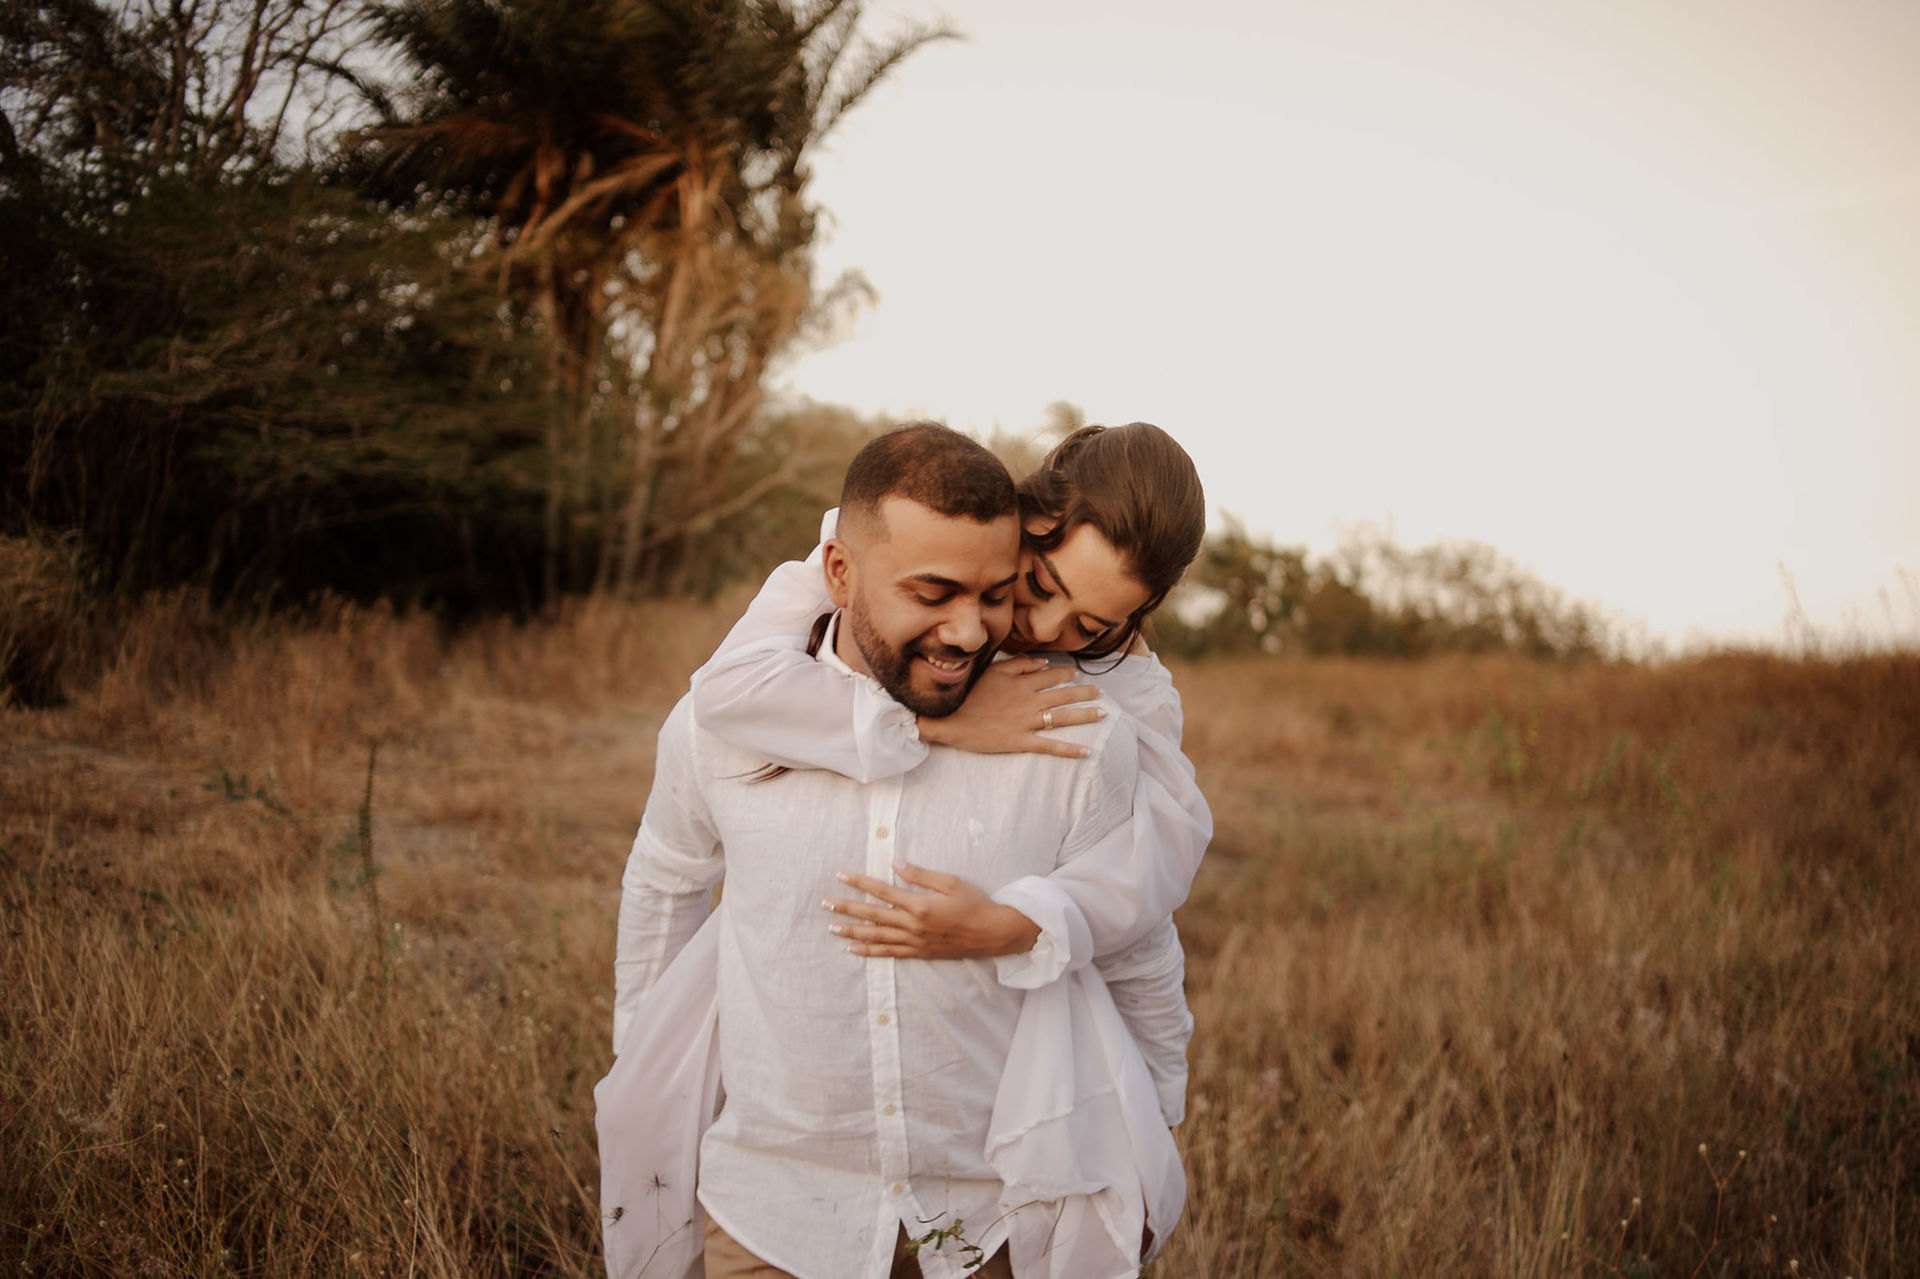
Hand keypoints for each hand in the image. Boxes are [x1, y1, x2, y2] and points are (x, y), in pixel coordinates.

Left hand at [824, 862, 1041, 958]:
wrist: (992, 933)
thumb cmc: (974, 904)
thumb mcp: (950, 882)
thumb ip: (921, 875)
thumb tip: (895, 864)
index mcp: (919, 905)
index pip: (882, 891)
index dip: (860, 883)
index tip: (841, 875)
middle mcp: (913, 926)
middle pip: (872, 916)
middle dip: (847, 909)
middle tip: (825, 904)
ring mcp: (914, 942)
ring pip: (876, 937)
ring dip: (852, 932)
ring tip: (832, 928)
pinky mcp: (918, 953)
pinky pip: (889, 953)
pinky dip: (870, 952)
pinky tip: (854, 949)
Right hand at [916, 658, 1101, 758]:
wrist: (947, 715)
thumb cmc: (966, 691)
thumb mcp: (991, 670)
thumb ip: (1018, 664)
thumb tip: (1042, 662)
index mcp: (1021, 682)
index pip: (1051, 675)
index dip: (1067, 673)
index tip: (1076, 673)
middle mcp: (1028, 700)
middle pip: (1064, 695)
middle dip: (1085, 693)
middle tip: (1101, 693)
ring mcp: (1025, 721)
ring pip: (1062, 717)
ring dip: (1085, 715)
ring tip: (1102, 714)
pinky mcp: (1020, 741)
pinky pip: (1049, 745)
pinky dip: (1069, 749)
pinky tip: (1086, 752)